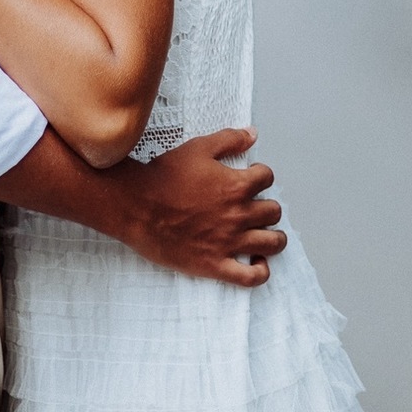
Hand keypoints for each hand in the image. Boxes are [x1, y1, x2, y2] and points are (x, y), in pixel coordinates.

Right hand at [119, 129, 285, 286]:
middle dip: (268, 205)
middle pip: (273, 211)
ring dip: (274, 237)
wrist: (137, 206)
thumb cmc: (164, 177)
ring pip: (271, 243)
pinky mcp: (215, 264)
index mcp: (236, 185)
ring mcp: (229, 242)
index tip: (253, 178)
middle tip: (256, 206)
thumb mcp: (198, 148)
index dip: (261, 175)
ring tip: (267, 235)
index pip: (267, 178)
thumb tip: (252, 135)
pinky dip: (260, 271)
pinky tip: (258, 263)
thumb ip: (229, 139)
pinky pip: (250, 277)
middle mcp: (238, 214)